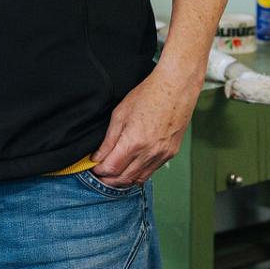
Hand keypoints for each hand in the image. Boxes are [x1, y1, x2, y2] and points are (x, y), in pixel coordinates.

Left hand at [90, 65, 201, 185]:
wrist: (175, 88)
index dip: (99, 171)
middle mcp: (149, 153)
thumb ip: (108, 140)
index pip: (111, 168)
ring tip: (113, 173)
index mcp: (134, 142)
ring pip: (138, 179)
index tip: (93, 167)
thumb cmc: (148, 95)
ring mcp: (162, 155)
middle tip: (100, 174)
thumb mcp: (120, 114)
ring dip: (124, 180)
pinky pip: (151, 171)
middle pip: (124, 178)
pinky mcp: (170, 153)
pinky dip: (139, 173)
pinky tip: (131, 166)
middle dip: (109, 179)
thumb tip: (98, 157)